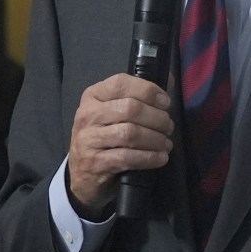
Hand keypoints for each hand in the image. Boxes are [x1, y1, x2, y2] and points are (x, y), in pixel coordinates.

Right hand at [65, 73, 172, 216]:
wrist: (81, 174)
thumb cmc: (103, 137)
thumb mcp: (111, 112)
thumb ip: (135, 95)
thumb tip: (169, 78)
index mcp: (92, 96)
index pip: (121, 83)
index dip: (148, 90)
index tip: (165, 103)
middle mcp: (88, 115)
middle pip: (130, 109)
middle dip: (157, 118)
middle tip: (168, 127)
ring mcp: (89, 139)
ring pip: (130, 133)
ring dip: (155, 139)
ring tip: (165, 143)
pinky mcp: (96, 162)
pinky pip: (128, 157)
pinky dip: (149, 157)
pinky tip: (160, 158)